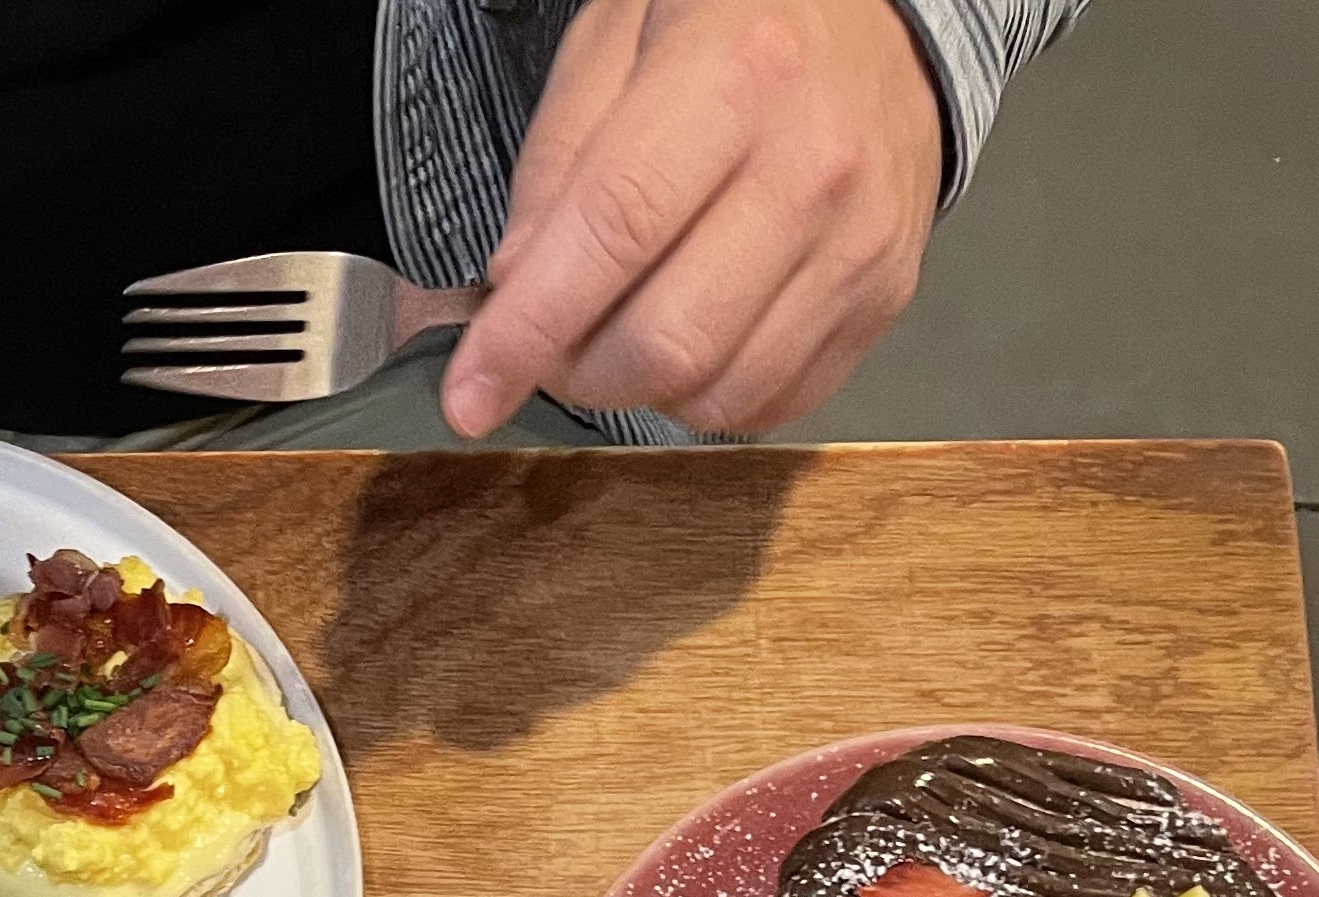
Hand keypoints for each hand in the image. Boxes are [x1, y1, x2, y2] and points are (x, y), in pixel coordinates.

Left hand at [443, 0, 944, 436]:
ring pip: (716, 392)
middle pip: (666, 340)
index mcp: (736, 73)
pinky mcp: (883, 297)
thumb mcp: (621, 39)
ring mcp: (858, 240)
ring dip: (641, 392)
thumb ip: (558, 165)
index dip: (528, 329)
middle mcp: (811, 163)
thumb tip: (514, 289)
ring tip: (626, 330)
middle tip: (553, 345)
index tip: (470, 394)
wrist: (882, 22)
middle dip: (578, 373)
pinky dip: (706, 397)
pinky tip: (693, 338)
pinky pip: (769, 404)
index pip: (613, 232)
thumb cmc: (739, 24)